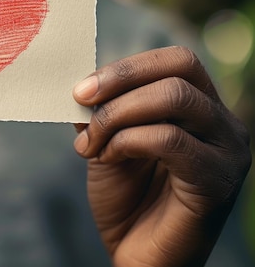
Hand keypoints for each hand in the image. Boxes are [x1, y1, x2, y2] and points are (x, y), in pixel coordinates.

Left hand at [72, 46, 250, 266]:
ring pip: (175, 98)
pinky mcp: (217, 181)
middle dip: (120, 79)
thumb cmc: (127, 200)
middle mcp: (224, 124)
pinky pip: (170, 140)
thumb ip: (101, 111)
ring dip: (118, 113)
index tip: (82, 86)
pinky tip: (107, 157)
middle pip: (180, 68)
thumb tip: (80, 80)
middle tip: (80, 99)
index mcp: (202, 108)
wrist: (138, 256)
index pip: (176, 60)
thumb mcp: (107, 143)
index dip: (127, 65)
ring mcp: (227, 152)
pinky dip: (128, 140)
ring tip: (91, 141)